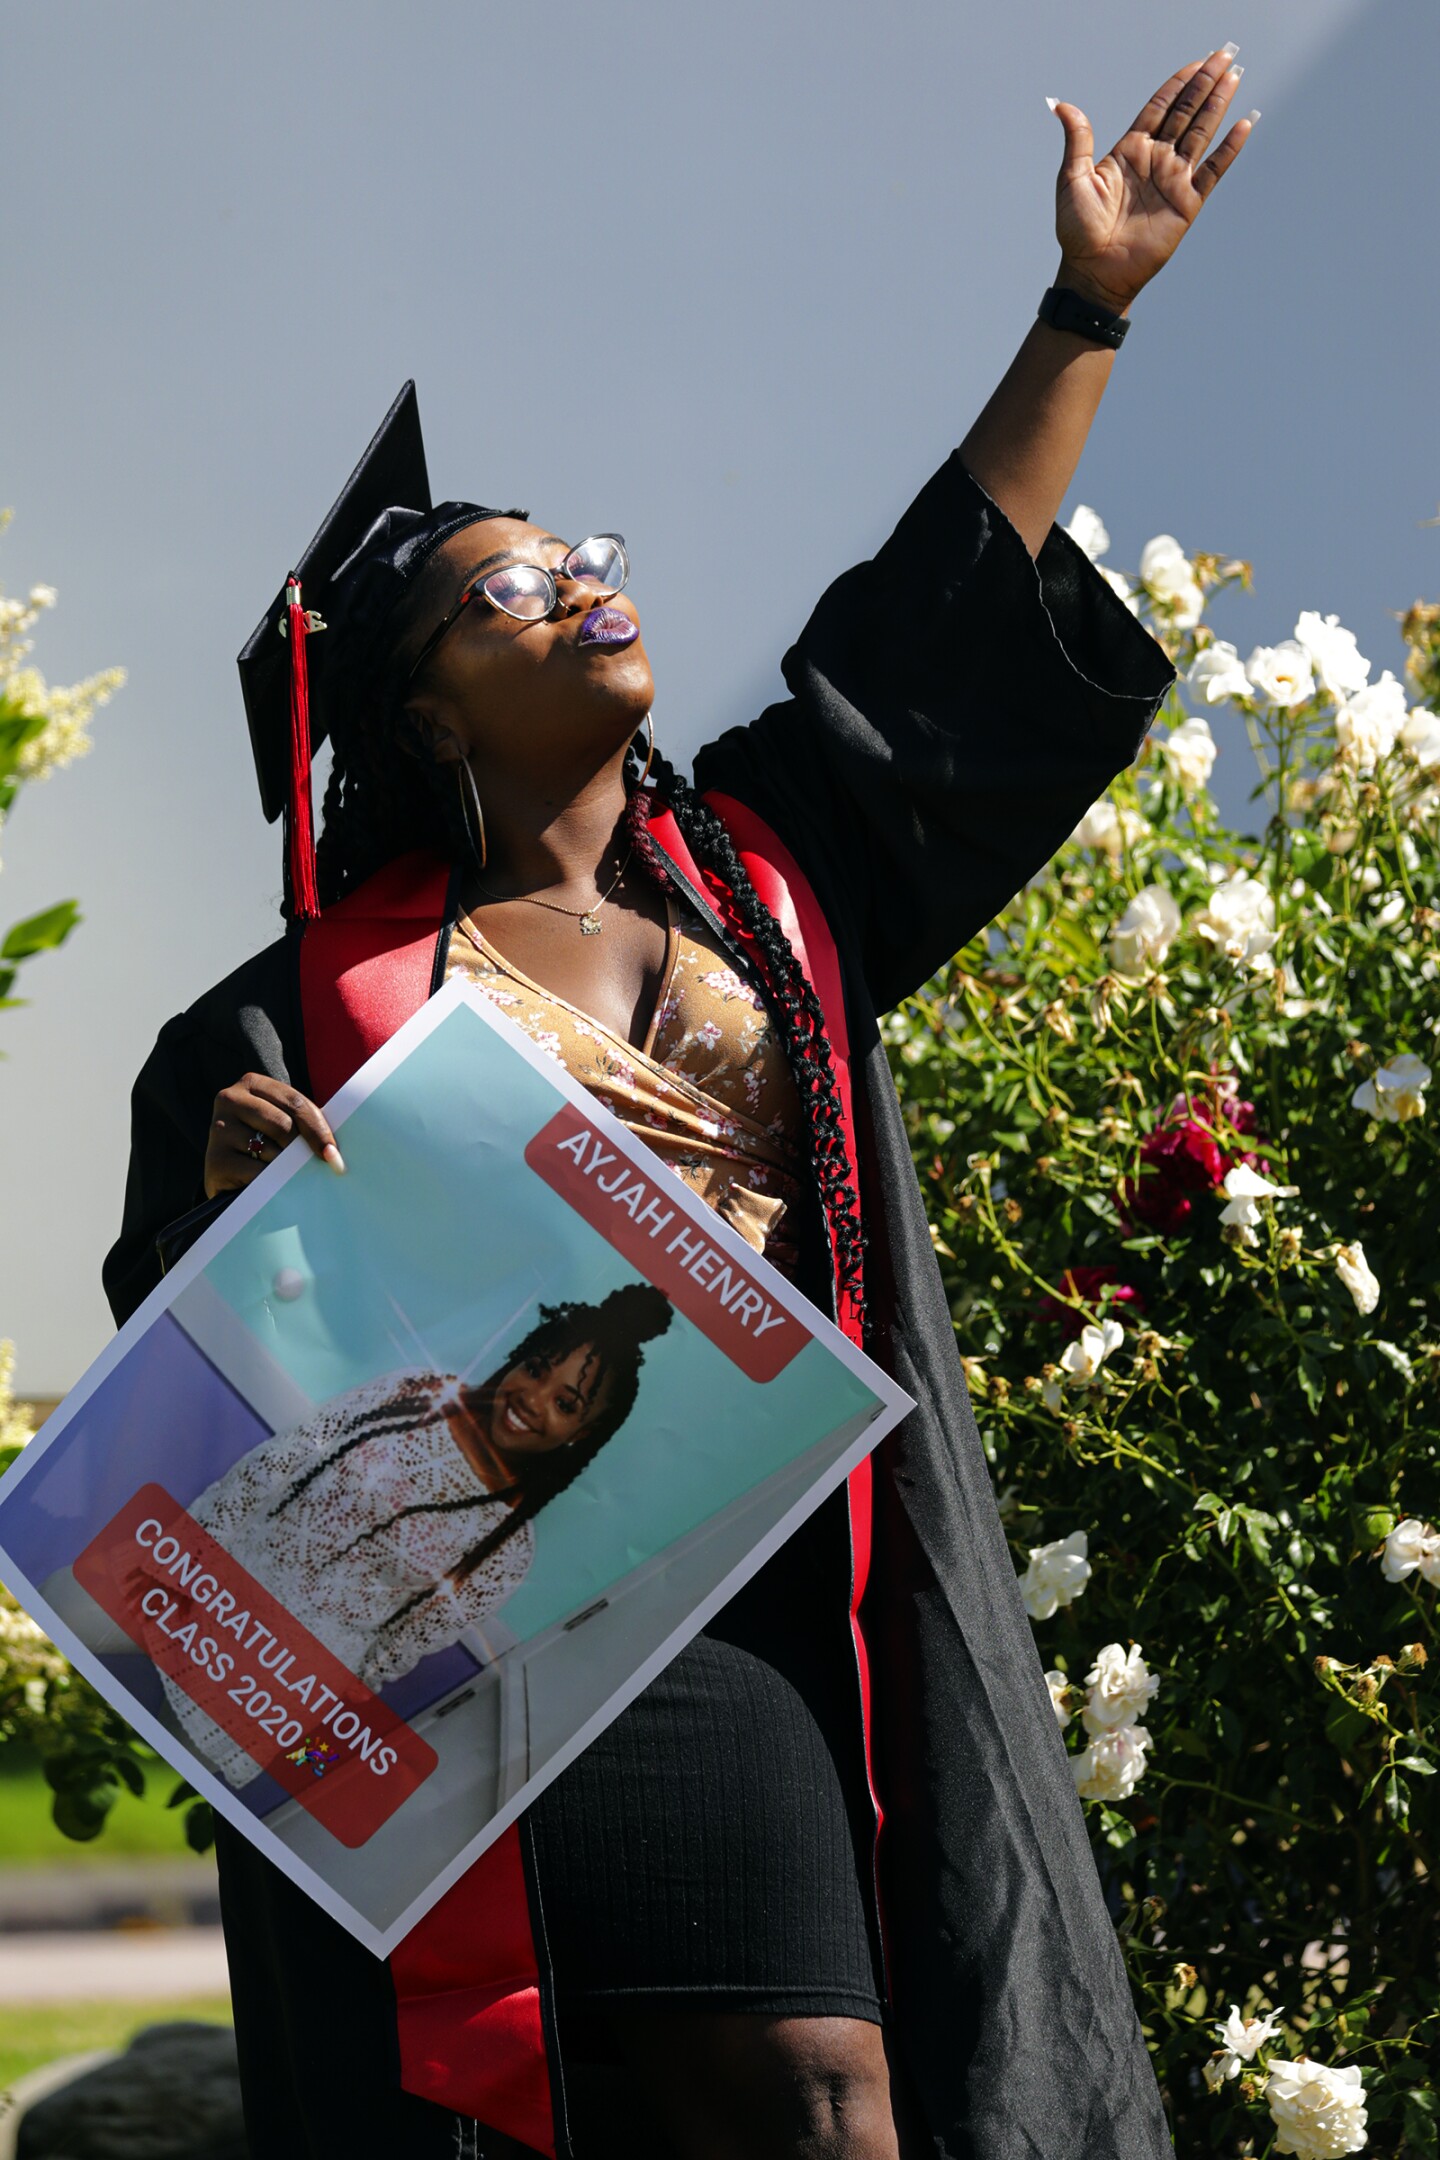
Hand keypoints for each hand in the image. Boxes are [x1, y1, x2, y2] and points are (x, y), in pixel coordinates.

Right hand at [204, 1073, 344, 1197]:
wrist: (227, 1176)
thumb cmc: (263, 1145)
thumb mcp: (280, 1124)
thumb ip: (302, 1123)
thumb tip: (332, 1149)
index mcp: (251, 1083)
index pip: (295, 1102)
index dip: (318, 1128)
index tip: (332, 1151)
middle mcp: (230, 1099)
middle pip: (284, 1125)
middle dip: (302, 1149)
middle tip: (315, 1167)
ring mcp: (219, 1128)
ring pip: (272, 1150)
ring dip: (285, 1167)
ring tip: (281, 1173)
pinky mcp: (215, 1159)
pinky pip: (258, 1172)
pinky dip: (270, 1182)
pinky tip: (267, 1184)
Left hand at [1050, 46, 1256, 315]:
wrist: (1094, 272)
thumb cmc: (1078, 230)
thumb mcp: (1073, 178)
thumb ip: (1077, 139)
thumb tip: (1061, 105)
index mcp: (1130, 151)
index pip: (1160, 107)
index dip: (1178, 83)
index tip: (1197, 61)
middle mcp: (1155, 160)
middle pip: (1186, 113)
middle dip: (1205, 83)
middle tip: (1225, 55)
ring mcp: (1173, 180)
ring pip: (1202, 133)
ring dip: (1219, 104)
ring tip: (1235, 75)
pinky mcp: (1187, 204)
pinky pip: (1213, 171)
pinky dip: (1229, 149)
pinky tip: (1244, 124)